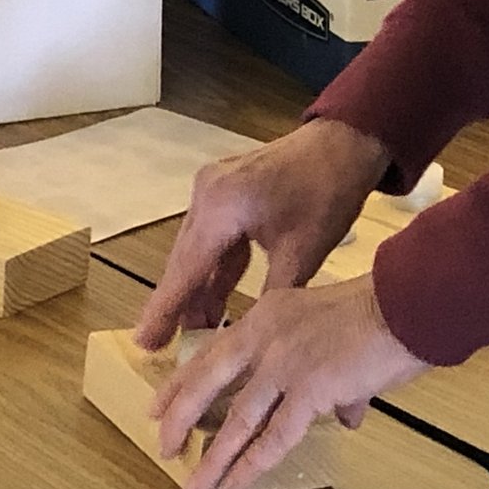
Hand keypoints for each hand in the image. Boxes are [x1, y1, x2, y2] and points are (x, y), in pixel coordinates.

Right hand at [136, 118, 393, 347]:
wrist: (344, 142)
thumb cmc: (327, 194)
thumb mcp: (303, 253)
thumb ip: (270, 297)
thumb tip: (250, 341)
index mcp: (221, 206)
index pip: (187, 268)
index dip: (166, 309)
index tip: (144, 342)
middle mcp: (206, 193)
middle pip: (185, 258)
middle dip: (177, 303)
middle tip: (162, 346)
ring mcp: (212, 188)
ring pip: (198, 249)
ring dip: (199, 287)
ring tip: (195, 332)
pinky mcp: (225, 190)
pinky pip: (212, 236)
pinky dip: (215, 268)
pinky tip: (216, 299)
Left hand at [150, 276, 427, 488]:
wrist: (406, 303)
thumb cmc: (382, 311)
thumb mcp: (332, 330)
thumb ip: (327, 376)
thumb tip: (340, 413)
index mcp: (268, 313)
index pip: (214, 349)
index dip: (185, 379)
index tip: (162, 401)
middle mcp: (266, 335)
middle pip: (209, 379)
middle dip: (181, 414)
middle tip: (162, 441)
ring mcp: (284, 362)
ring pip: (237, 419)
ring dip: (213, 457)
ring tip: (195, 484)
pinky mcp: (309, 389)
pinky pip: (274, 437)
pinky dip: (251, 465)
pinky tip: (235, 484)